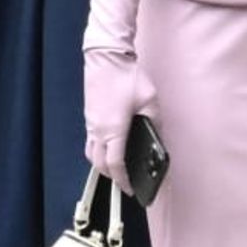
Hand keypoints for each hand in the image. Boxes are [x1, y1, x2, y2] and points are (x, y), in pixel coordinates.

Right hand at [83, 45, 156, 194]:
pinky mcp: (88, 116)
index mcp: (113, 130)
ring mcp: (90, 123)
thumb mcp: (149, 100)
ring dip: (103, 165)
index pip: (115, 165)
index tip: (131, 189)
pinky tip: (111, 146)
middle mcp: (97, 131)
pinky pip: (90, 142)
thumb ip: (154, 121)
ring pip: (92, 154)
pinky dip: (98, 151)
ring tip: (117, 167)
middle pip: (100, 165)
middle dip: (112, 176)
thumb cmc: (127, 77)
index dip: (123, 181)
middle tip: (125, 181)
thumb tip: (158, 137)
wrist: (105, 57)